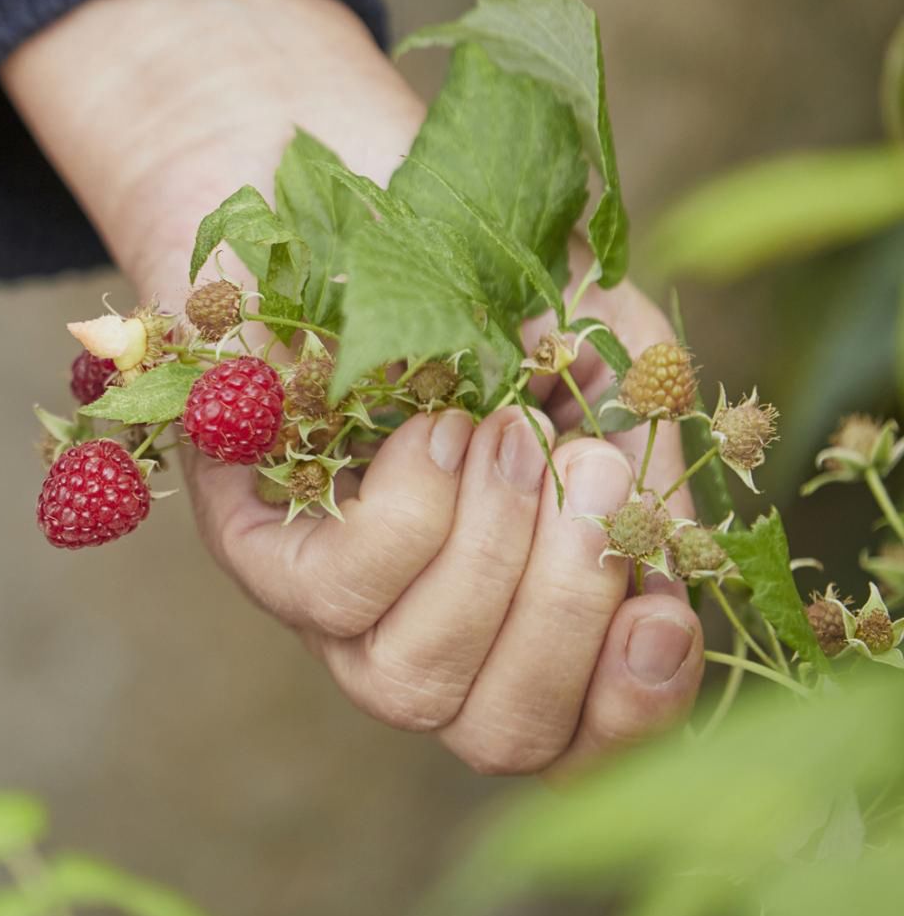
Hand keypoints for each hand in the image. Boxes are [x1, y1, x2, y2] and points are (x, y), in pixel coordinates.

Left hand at [5, 0, 702, 774]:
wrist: (347, 179)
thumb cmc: (486, 276)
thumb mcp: (601, 359)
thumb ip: (644, 463)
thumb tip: (661, 565)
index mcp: (519, 606)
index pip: (573, 736)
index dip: (632, 708)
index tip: (663, 610)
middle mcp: (421, 627)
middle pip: (500, 734)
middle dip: (562, 613)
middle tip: (581, 460)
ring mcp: (329, 600)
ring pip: (411, 682)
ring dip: (486, 558)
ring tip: (505, 428)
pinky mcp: (252, 544)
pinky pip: (335, 596)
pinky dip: (408, 517)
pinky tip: (431, 428)